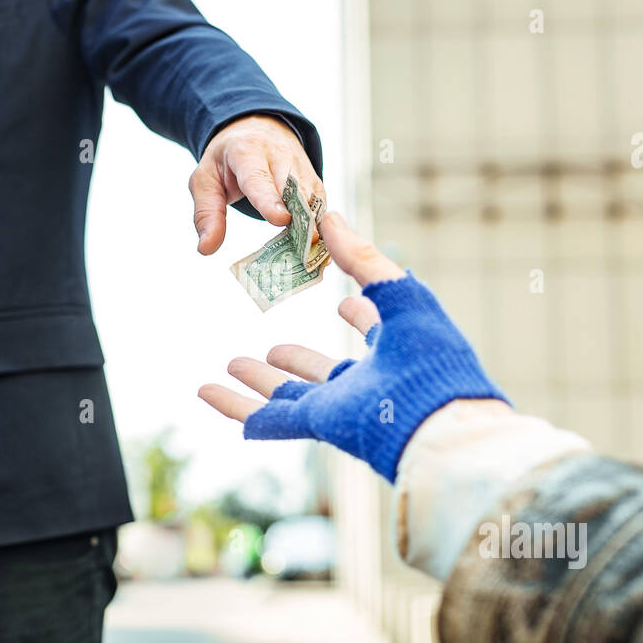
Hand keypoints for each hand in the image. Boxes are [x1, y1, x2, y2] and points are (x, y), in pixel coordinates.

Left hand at [189, 113, 325, 254]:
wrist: (255, 129)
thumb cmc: (226, 160)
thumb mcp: (205, 181)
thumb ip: (206, 214)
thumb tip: (206, 248)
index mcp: (246, 151)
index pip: (258, 178)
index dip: (270, 199)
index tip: (281, 220)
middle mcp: (278, 154)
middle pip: (293, 188)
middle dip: (301, 216)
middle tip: (304, 247)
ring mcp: (300, 165)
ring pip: (311, 196)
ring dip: (313, 224)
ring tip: (311, 252)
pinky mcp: (313, 177)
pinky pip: (320, 202)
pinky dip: (320, 224)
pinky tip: (317, 245)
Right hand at [199, 212, 509, 480]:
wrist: (435, 417)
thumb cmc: (429, 354)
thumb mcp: (399, 293)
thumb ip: (363, 259)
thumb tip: (330, 218)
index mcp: (397, 352)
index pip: (376, 331)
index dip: (363, 315)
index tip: (344, 303)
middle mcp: (367, 383)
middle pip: (321, 372)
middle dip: (296, 360)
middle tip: (272, 347)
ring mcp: (339, 407)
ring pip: (287, 396)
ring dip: (258, 381)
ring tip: (232, 363)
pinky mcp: (316, 424)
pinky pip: (267, 419)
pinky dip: (234, 408)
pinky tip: (208, 394)